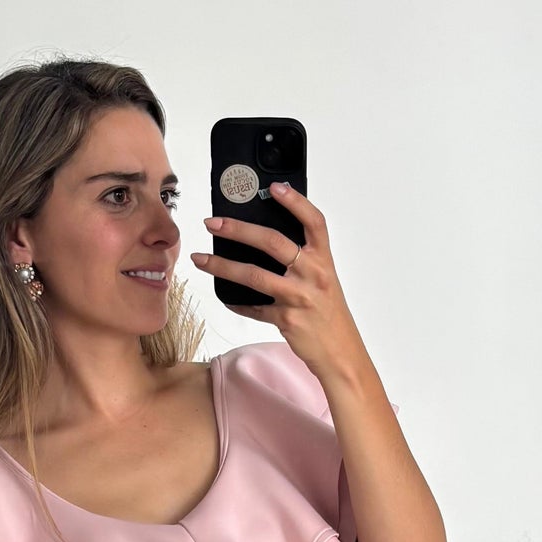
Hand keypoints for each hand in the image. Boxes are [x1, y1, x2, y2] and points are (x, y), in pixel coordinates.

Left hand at [189, 181, 362, 382]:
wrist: (341, 353)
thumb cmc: (329, 314)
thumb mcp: (324, 280)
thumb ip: (303, 259)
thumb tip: (268, 238)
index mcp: (323, 260)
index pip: (313, 221)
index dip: (295, 202)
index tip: (274, 187)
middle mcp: (312, 275)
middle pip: (272, 242)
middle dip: (238, 229)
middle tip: (213, 222)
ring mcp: (299, 298)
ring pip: (254, 275)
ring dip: (222, 265)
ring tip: (200, 259)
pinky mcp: (287, 320)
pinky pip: (254, 309)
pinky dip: (237, 303)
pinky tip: (225, 297)